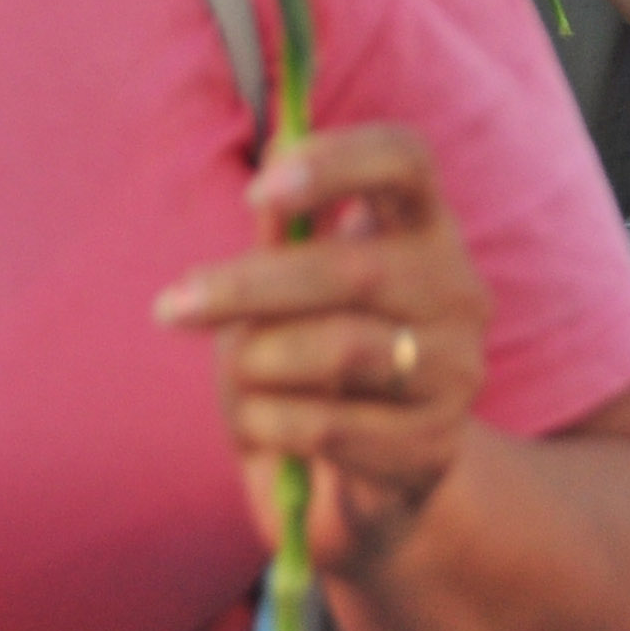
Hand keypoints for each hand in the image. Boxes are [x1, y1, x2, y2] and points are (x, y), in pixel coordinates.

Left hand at [158, 126, 492, 576]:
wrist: (363, 472)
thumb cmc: (312, 353)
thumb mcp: (288, 286)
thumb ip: (284, 231)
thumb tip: (273, 157)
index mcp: (423, 226)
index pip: (404, 158)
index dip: (334, 161)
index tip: (256, 194)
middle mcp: (456, 289)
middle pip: (354, 268)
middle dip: (248, 286)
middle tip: (173, 306)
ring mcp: (454, 368)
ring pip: (341, 349)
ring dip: (259, 363)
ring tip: (239, 375)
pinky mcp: (434, 442)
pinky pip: (329, 426)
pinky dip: (270, 421)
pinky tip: (261, 422)